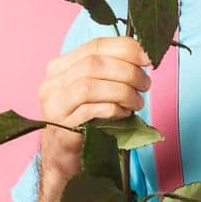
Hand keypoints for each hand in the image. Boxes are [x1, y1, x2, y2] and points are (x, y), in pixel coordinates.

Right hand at [36, 37, 151, 178]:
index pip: (95, 45)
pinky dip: (114, 109)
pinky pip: (90, 110)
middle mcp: (52, 82)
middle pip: (94, 64)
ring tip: (137, 102)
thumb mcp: (99, 88)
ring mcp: (53, 105)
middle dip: (128, 72)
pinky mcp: (60, 126)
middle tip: (145, 85)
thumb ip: (113, 69)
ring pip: (89, 86)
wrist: (66, 156)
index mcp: (61, 66)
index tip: (148, 59)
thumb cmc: (88, 118)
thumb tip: (145, 56)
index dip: (126, 48)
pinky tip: (124, 114)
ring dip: (123, 92)